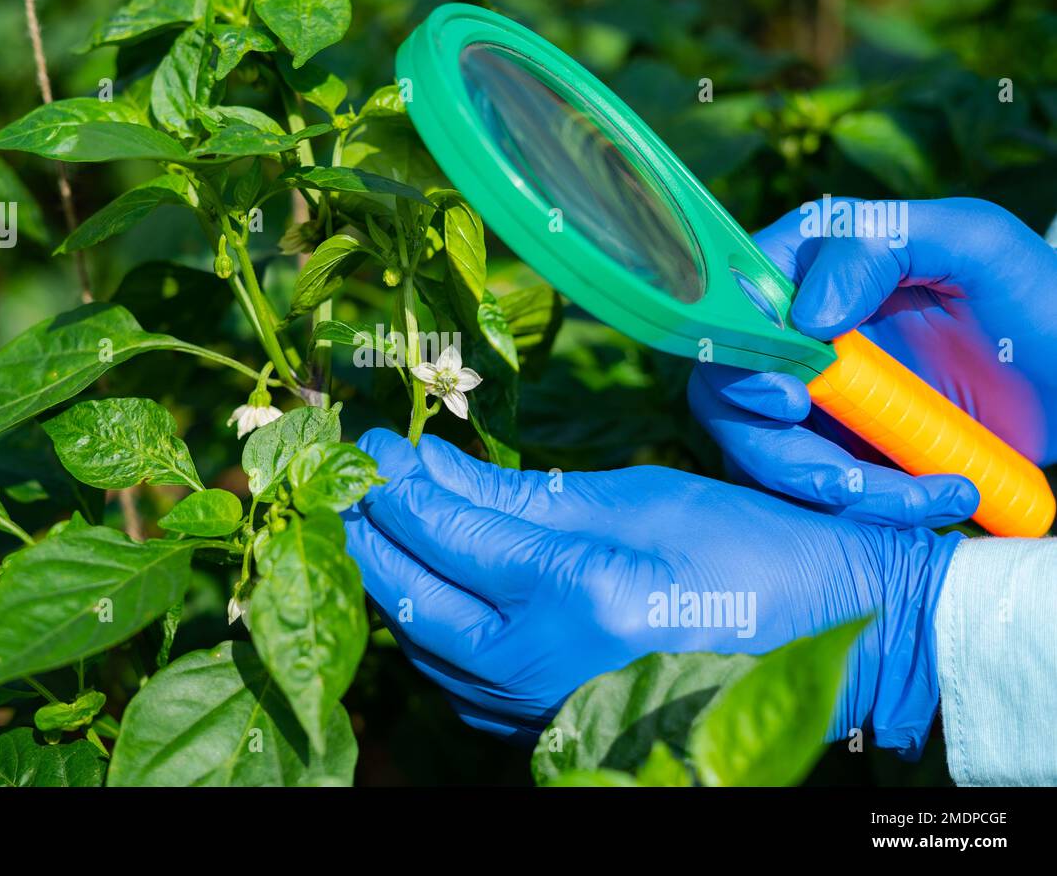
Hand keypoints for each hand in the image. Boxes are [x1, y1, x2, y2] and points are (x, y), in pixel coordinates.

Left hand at [345, 429, 959, 752]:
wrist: (826, 641)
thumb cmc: (745, 551)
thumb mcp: (633, 498)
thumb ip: (517, 494)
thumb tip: (426, 464)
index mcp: (574, 594)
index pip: (443, 532)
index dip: (393, 481)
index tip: (369, 441)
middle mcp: (544, 667)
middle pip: (412, 596)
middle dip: (367, 532)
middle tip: (346, 482)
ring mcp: (543, 713)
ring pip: (426, 646)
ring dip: (391, 581)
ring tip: (374, 524)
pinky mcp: (548, 731)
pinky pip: (459, 682)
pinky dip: (431, 630)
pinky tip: (426, 586)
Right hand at [689, 197, 1056, 527]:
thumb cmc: (1041, 303)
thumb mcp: (975, 247)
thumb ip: (880, 247)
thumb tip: (805, 315)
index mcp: (815, 262)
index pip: (733, 305)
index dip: (743, 358)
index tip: (792, 400)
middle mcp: (796, 327)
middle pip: (727, 392)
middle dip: (777, 449)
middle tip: (843, 477)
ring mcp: (811, 391)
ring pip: (760, 451)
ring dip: (829, 488)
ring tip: (924, 498)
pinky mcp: (832, 445)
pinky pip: (804, 487)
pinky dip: (858, 508)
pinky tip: (932, 499)